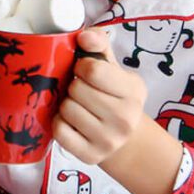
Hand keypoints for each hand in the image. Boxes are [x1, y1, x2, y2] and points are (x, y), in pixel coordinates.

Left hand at [55, 27, 181, 193]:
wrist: (125, 139)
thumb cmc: (113, 96)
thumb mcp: (113, 67)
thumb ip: (99, 44)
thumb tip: (83, 37)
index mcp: (133, 91)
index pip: (93, 70)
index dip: (81, 66)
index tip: (84, 71)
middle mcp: (125, 119)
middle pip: (76, 90)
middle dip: (74, 87)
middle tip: (81, 92)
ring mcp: (109, 140)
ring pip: (66, 110)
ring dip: (66, 105)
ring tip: (78, 106)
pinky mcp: (90, 156)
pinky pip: (60, 131)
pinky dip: (60, 123)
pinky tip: (71, 122)